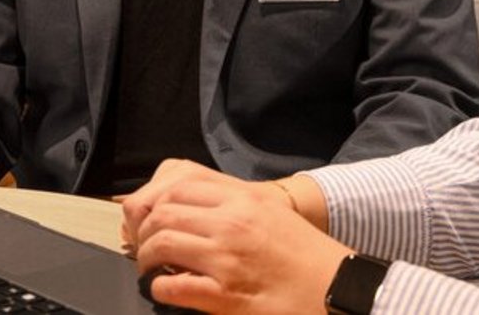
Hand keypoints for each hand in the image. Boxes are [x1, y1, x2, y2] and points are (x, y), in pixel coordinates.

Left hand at [131, 171, 351, 313]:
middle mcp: (232, 223)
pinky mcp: (225, 294)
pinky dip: (160, 288)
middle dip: (145, 232)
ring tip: (152, 268)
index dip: (156, 203)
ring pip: (162, 246)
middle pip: (164, 214)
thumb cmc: (302, 252)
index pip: (178, 185)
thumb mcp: (268, 211)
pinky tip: (165, 290)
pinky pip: (173, 286)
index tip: (153, 218)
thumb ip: (232, 203)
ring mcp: (227, 258)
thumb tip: (188, 209)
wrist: (333, 286)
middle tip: (146, 246)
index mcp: (243, 199)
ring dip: (148, 259)